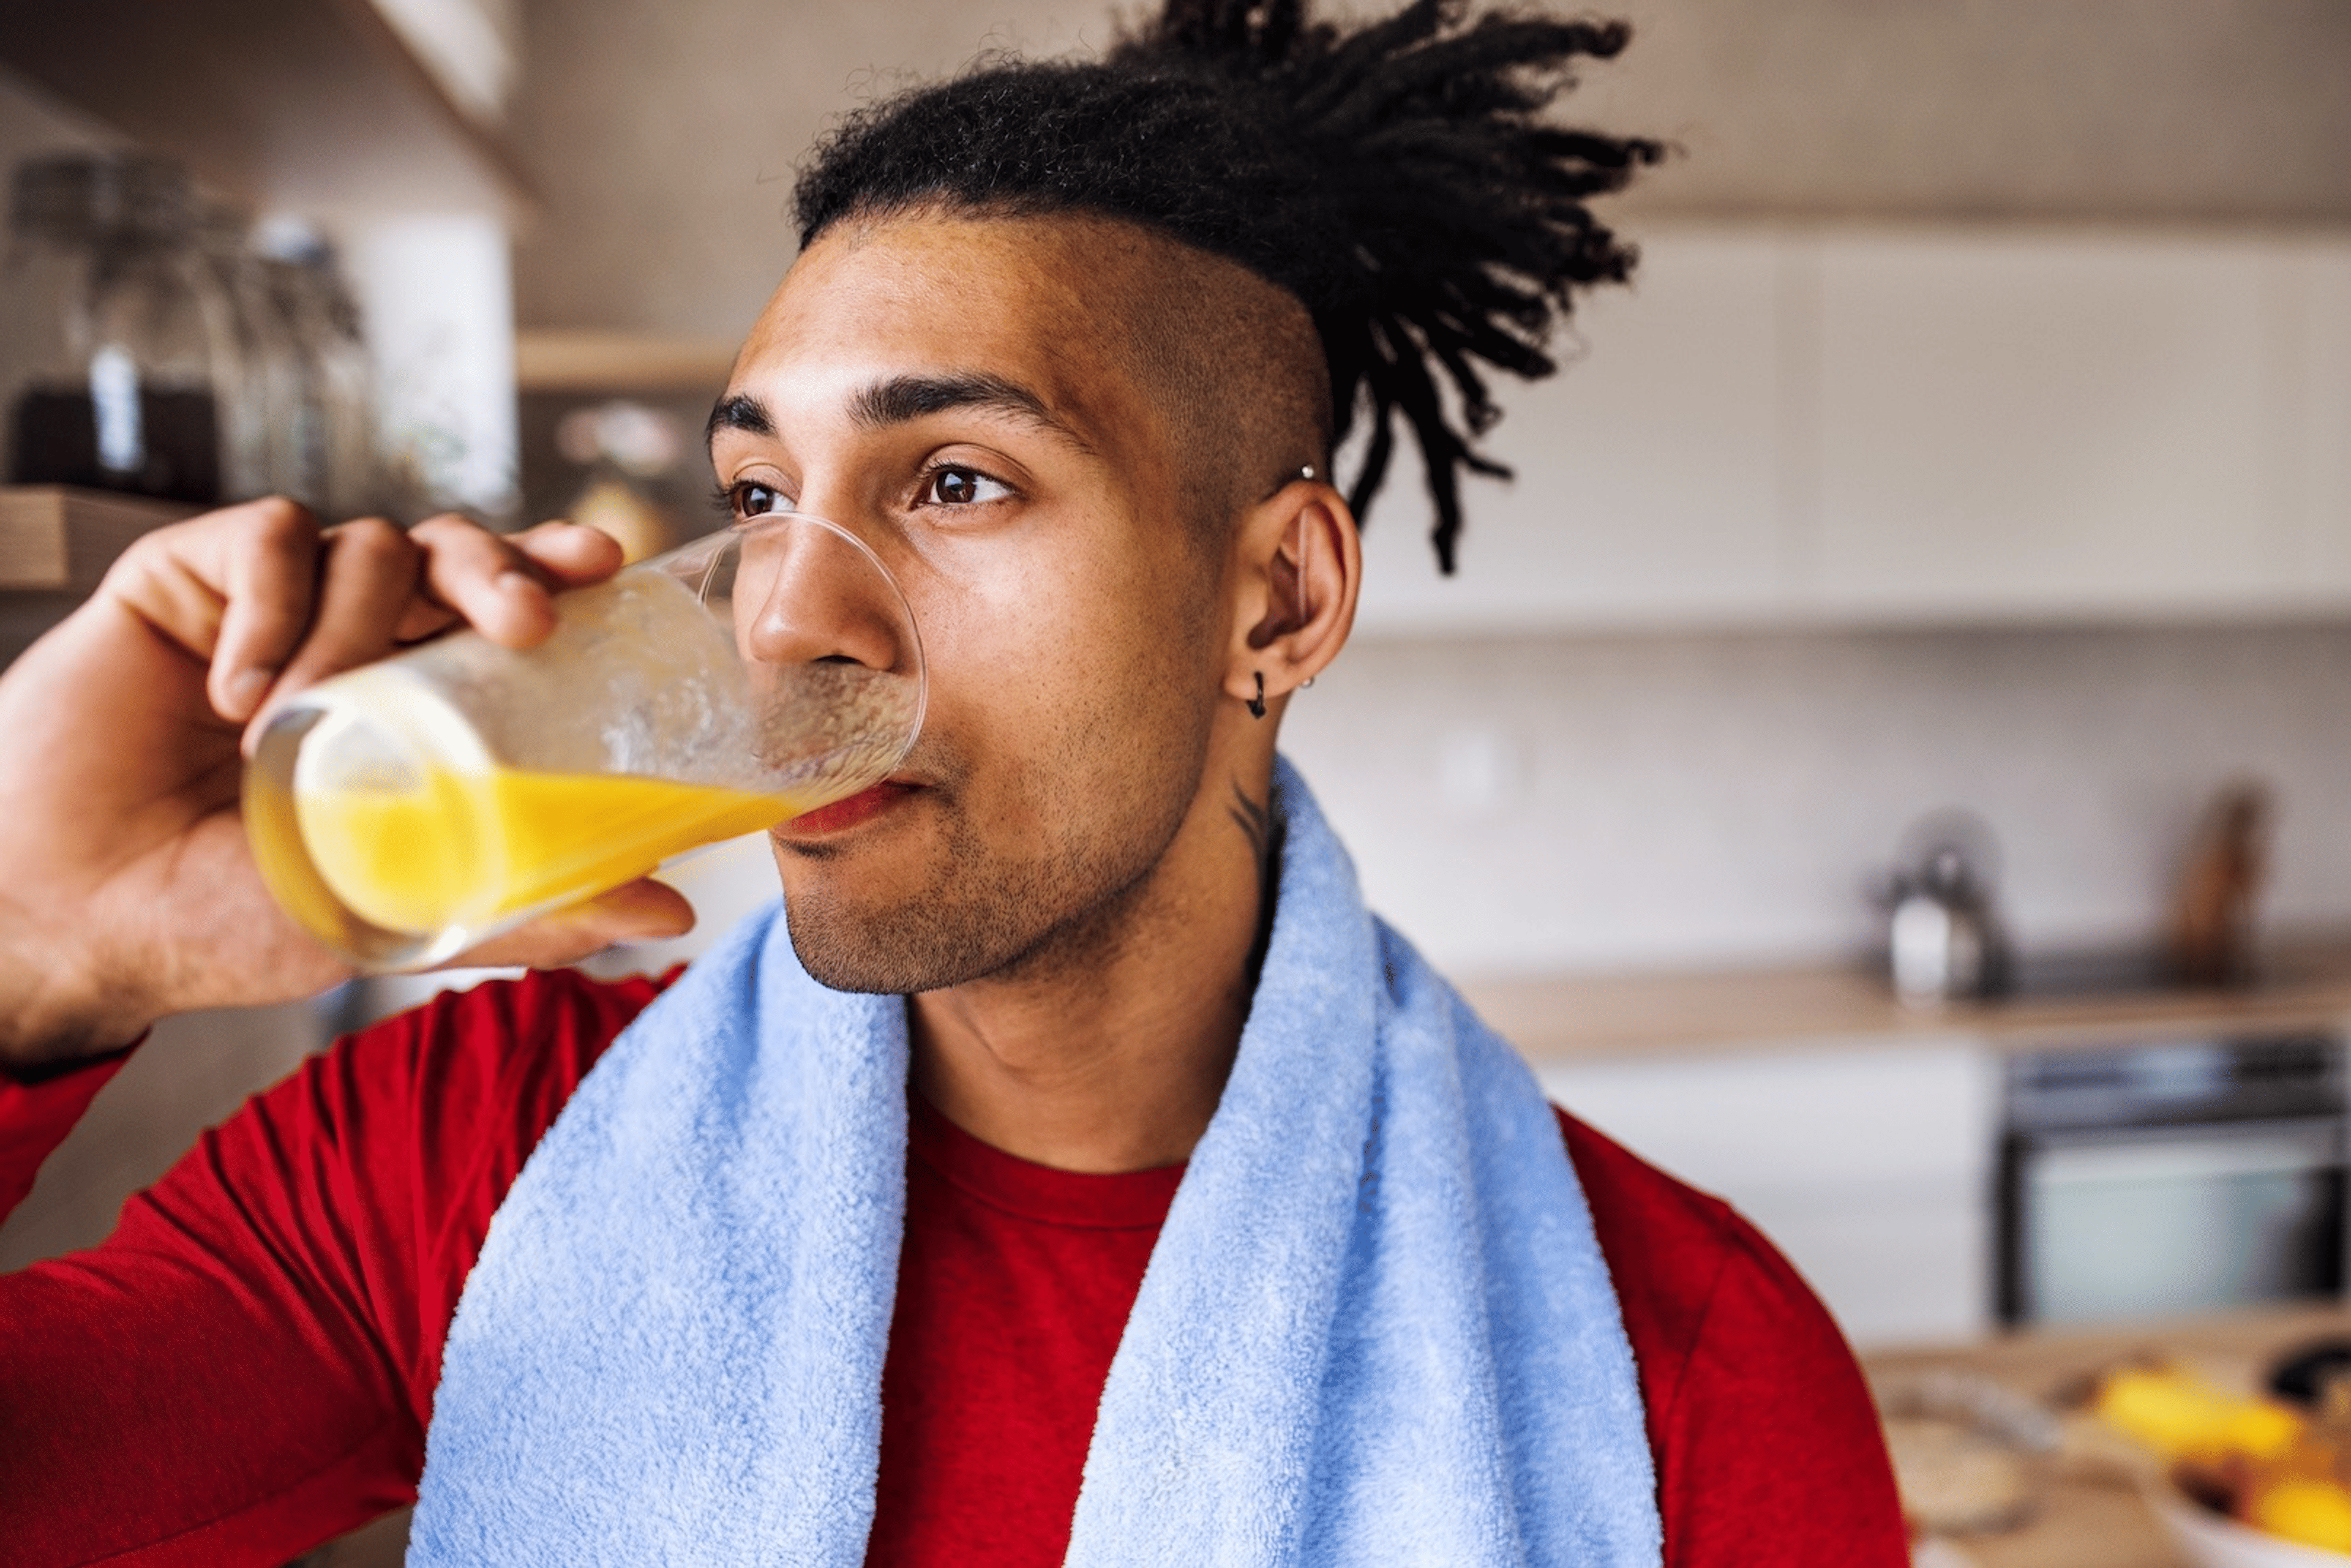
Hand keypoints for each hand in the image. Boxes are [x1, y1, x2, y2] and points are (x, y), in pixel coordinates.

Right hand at [0, 500, 694, 1070]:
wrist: (77, 918)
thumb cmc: (230, 920)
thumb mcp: (398, 913)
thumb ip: (530, 907)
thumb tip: (670, 912)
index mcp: (414, 697)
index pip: (505, 606)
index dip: (556, 569)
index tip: (604, 562)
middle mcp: (355, 638)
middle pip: (456, 549)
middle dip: (501, 565)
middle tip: (525, 622)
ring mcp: (273, 605)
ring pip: (368, 543)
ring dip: (354, 629)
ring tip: (296, 721)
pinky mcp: (189, 580)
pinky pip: (267, 537)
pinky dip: (270, 607)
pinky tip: (233, 693)